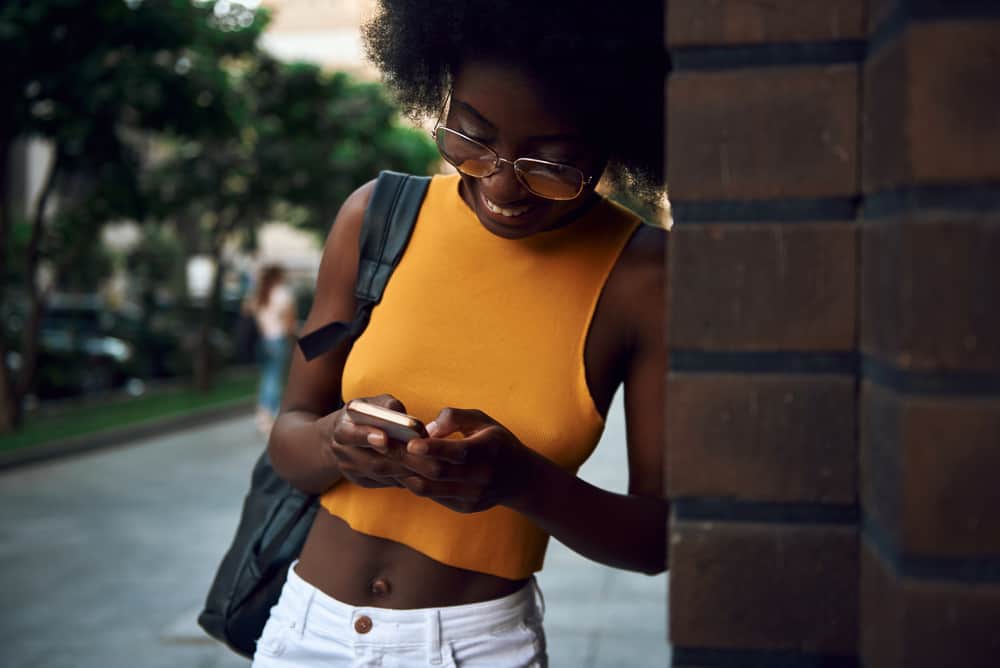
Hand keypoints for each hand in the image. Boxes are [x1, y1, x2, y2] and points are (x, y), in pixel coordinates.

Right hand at [316, 394, 414, 488]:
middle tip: (421, 454)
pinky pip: (385, 482)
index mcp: (342, 427)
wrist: (347, 436)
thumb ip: (386, 405)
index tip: (384, 438)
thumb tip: (400, 413)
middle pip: (371, 461)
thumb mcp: (373, 403)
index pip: (350, 434)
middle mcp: (342, 451)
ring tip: (427, 462)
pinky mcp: (362, 481)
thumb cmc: (367, 414)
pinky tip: (420, 469)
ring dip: (405, 469)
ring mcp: (350, 469)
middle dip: (398, 457)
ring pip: (381, 474)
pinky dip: (404, 477)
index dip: (366, 436)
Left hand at [396, 408, 539, 512]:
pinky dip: (414, 483)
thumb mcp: (483, 420)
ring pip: (429, 489)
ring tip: (385, 458)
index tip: (410, 442)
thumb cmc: (496, 442)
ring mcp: (471, 496)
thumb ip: (454, 418)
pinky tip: (400, 471)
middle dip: (407, 460)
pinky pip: (432, 496)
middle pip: (437, 473)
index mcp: (488, 451)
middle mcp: (480, 477)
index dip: (432, 449)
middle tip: (383, 446)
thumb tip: (425, 429)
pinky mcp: (463, 507)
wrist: (520, 479)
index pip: (457, 452)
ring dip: (405, 474)